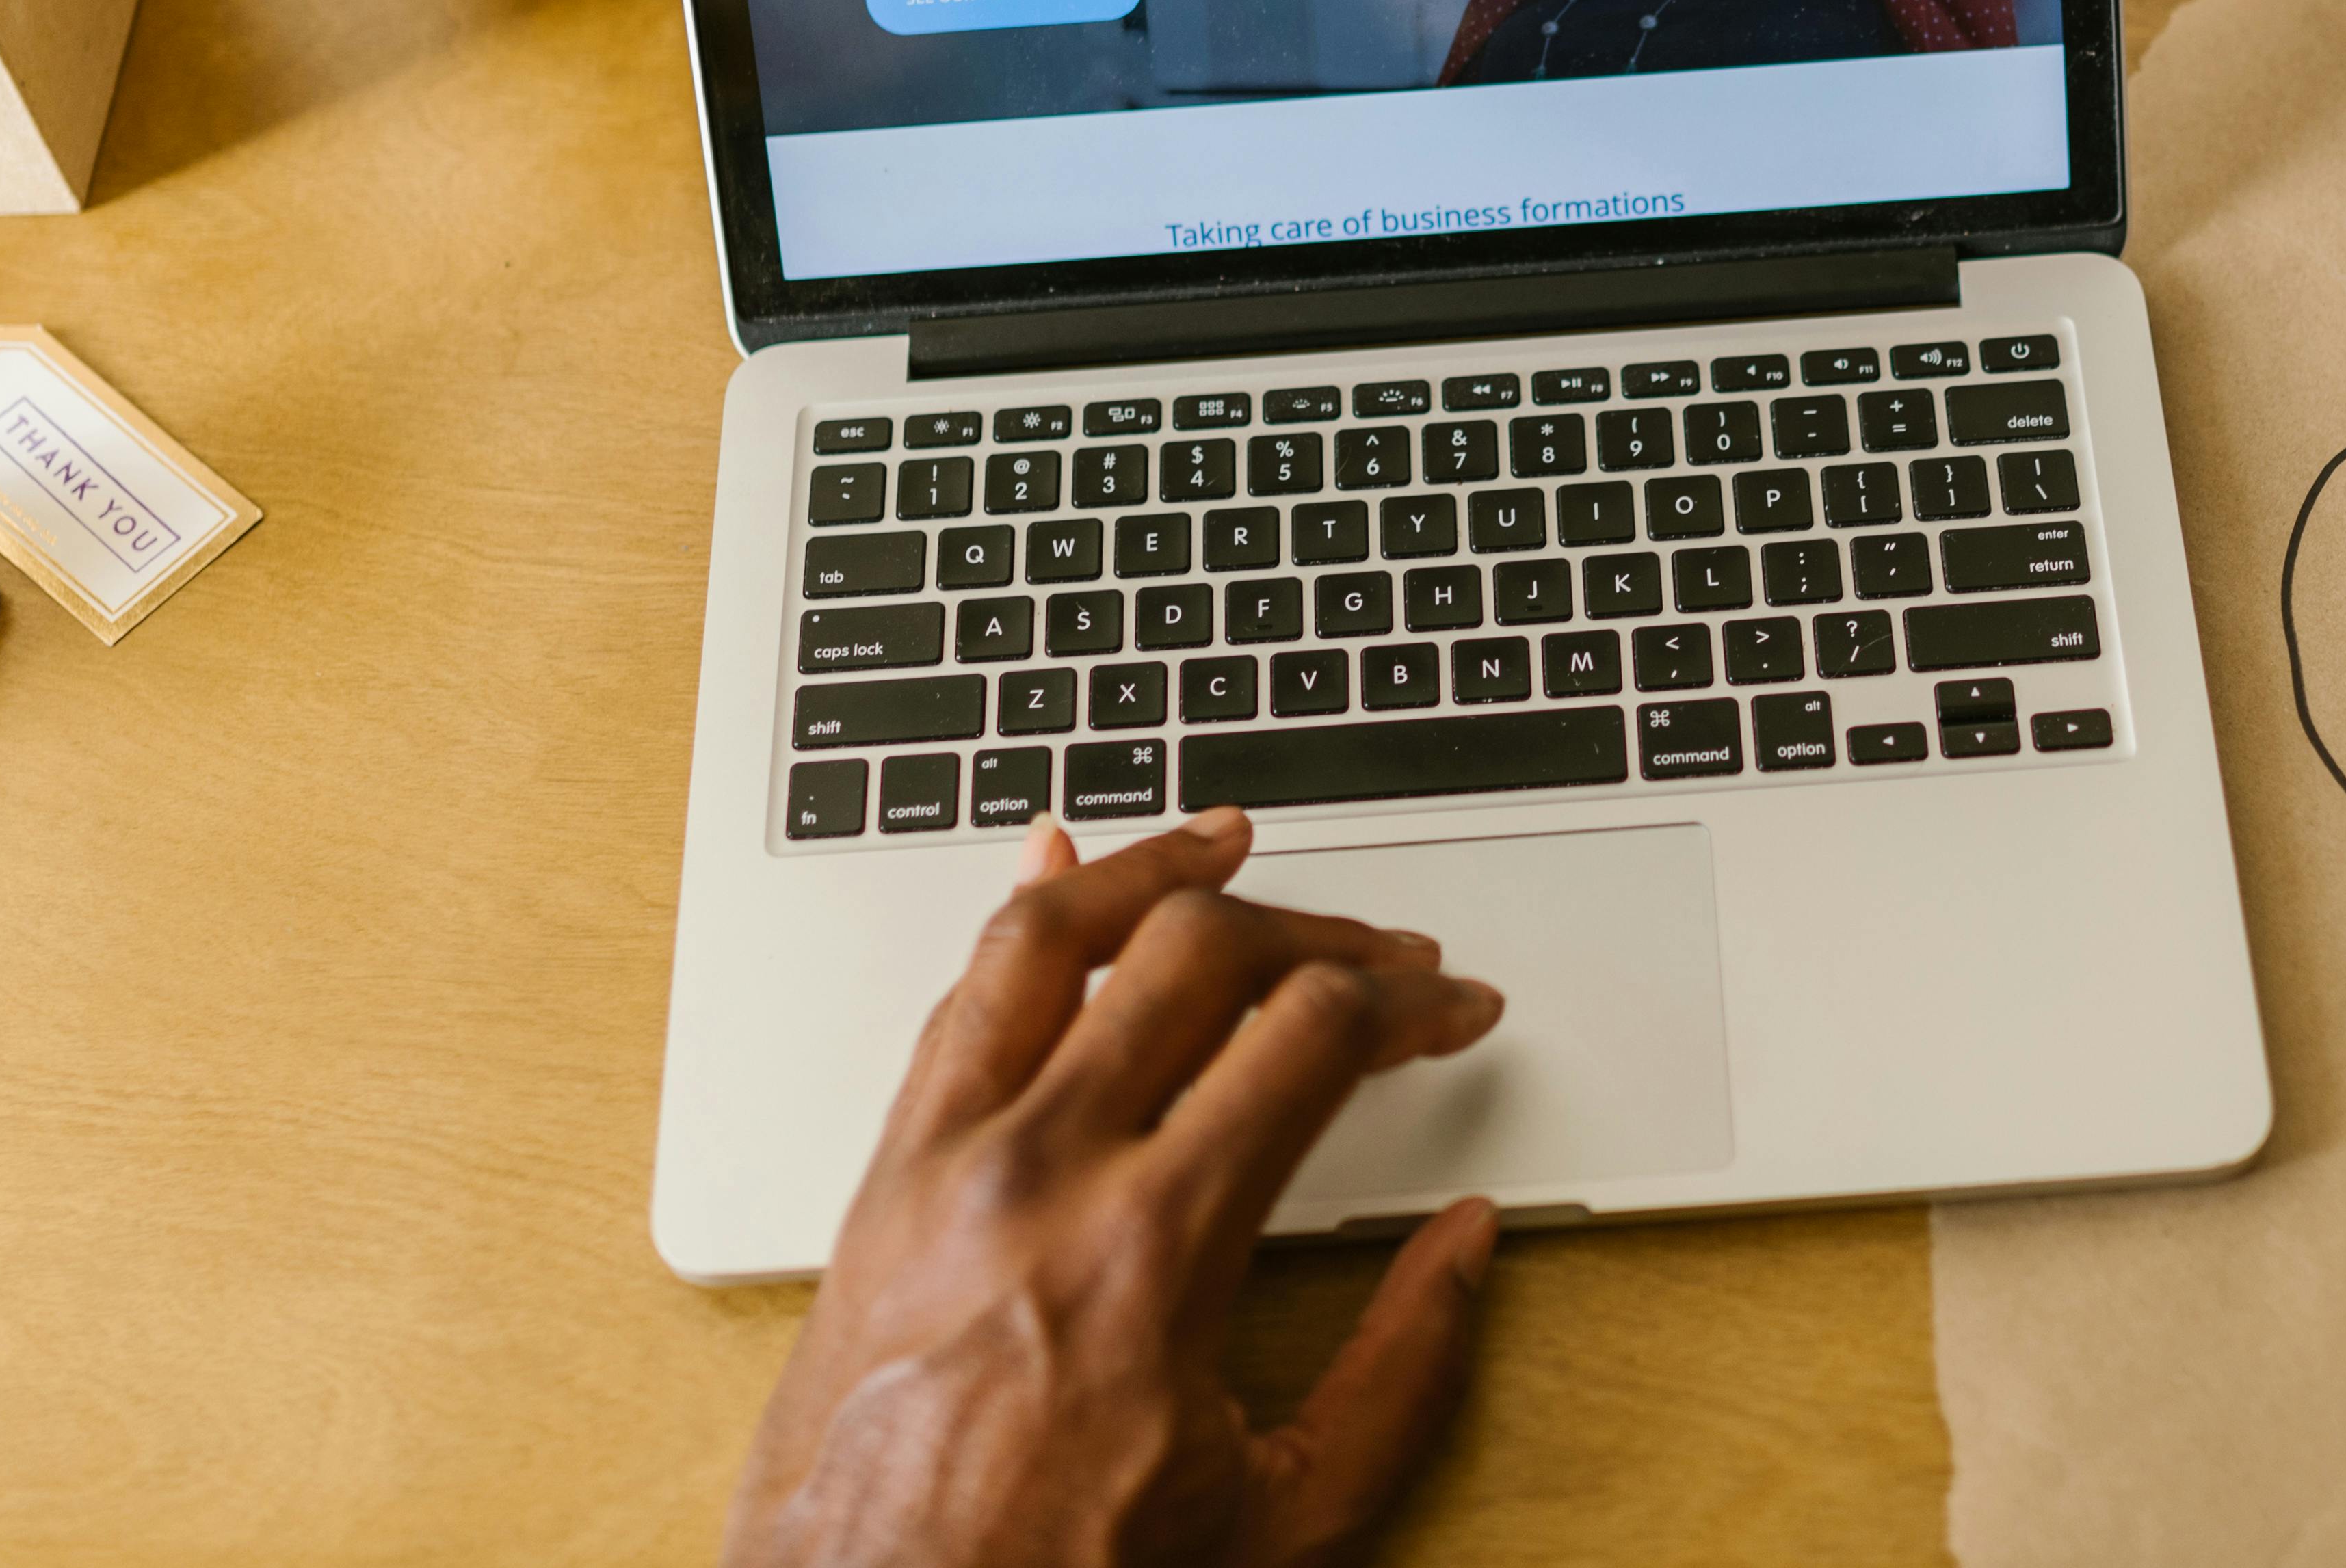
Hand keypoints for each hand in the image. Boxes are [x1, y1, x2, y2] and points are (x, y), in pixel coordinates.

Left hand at [727, 810, 1507, 1567]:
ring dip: (1157, 869)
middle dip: (1321, 933)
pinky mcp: (879, 1179)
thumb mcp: (1282, 1518)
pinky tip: (1062, 877)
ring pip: (1052, 935)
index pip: (1309, 1035)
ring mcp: (943, 1163)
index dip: (1407, 1000)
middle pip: (1200, 955)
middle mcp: (1039, 1173)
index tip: (1452, 1009)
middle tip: (1381, 959)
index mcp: (1152, 1251)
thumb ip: (1402, 1371)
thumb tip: (1466, 1242)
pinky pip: (952, 1002)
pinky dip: (1020, 921)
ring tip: (1229, 844)